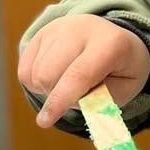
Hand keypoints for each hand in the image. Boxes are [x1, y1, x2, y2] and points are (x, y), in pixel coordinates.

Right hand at [18, 14, 149, 126]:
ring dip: (47, 89)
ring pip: (35, 73)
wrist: (115, 40)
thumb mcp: (124, 90)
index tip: (45, 122)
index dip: (61, 100)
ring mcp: (60, 27)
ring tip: (70, 83)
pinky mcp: (43, 31)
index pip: (79, 74)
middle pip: (49, 74)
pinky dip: (36, 82)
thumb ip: (98, 102)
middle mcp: (82, 29)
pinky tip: (57, 75)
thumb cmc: (121, 70)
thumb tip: (68, 105)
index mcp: (111, 43)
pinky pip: (25, 69)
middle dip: (57, 96)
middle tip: (78, 94)